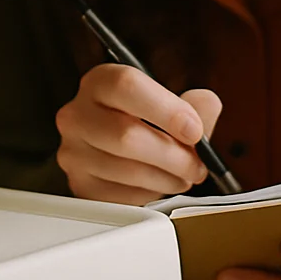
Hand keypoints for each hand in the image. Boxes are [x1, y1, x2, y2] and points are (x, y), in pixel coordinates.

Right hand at [54, 64, 221, 203]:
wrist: (110, 149)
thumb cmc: (141, 123)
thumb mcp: (169, 107)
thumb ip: (194, 105)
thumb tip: (206, 105)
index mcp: (100, 83)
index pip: (126, 86)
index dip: (167, 110)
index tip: (194, 131)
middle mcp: (77, 114)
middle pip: (126, 135)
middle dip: (173, 156)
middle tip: (196, 165)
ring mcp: (73, 152)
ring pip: (126, 170)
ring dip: (165, 179)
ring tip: (181, 177)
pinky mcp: (79, 185)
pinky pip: (120, 196)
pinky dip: (148, 196)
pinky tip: (158, 186)